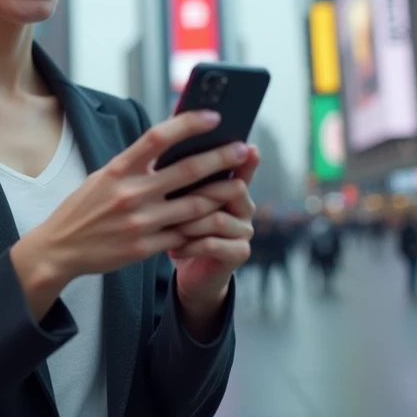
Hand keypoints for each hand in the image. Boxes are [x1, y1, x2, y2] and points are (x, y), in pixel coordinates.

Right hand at [11, 111, 250, 319]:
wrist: (60, 249)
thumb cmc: (84, 208)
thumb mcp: (103, 177)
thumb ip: (134, 164)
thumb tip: (169, 144)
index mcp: (118, 169)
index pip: (158, 138)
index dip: (188, 124)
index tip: (213, 117)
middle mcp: (130, 193)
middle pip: (186, 171)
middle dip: (220, 158)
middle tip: (243, 149)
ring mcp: (140, 222)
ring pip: (194, 206)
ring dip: (221, 194)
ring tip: (239, 184)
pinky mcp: (144, 248)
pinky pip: (184, 235)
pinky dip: (203, 227)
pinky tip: (219, 218)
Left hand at [170, 146, 258, 319]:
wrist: (189, 269)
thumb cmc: (181, 227)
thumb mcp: (179, 200)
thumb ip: (182, 178)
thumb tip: (169, 151)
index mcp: (232, 187)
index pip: (242, 168)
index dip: (245, 159)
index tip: (247, 146)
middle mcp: (245, 206)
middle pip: (232, 189)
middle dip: (200, 193)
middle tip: (171, 199)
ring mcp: (245, 230)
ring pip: (218, 219)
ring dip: (189, 224)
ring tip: (169, 228)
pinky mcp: (240, 253)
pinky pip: (213, 244)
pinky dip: (189, 246)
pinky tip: (172, 250)